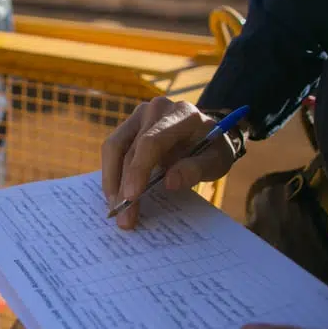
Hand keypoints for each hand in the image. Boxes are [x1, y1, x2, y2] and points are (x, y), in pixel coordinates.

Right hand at [100, 97, 235, 228]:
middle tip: (125, 219)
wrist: (206, 134)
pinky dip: (111, 173)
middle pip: (130, 149)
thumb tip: (170, 182)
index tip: (132, 197)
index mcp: (181, 115)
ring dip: (111, 180)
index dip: (139, 169)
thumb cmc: (212, 149)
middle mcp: (156, 109)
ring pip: (113, 147)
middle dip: (124, 186)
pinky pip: (112, 149)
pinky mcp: (128, 126)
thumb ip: (197, 169)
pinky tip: (115, 194)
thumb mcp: (217, 161)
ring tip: (115, 207)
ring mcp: (139, 116)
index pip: (151, 141)